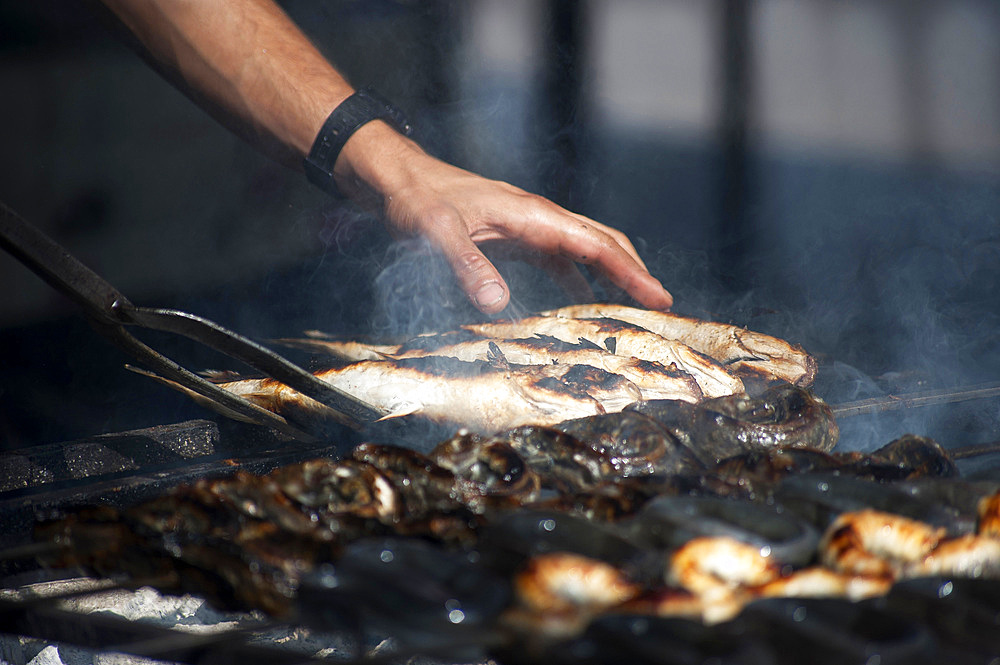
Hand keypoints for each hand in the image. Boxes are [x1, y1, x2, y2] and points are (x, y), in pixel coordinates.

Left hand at [337, 122, 673, 314]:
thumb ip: (467, 265)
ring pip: (584, 252)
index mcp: (533, 214)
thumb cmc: (416, 199)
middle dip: (634, 274)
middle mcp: (539, 219)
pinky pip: (558, 262)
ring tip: (631, 312)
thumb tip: (498, 305)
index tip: (659, 298)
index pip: (596, 243)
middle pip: (602, 243)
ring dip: (610, 278)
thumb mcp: (436, 231)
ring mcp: (529, 228)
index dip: (630, 272)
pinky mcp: (515, 239)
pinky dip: (577, 283)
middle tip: (660, 308)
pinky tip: (580, 306)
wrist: (397, 179)